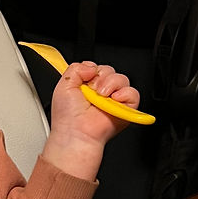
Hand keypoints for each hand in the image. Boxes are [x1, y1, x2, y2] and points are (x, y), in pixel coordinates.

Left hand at [43, 62, 140, 180]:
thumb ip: (76, 68)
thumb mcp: (64, 85)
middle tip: (93, 89)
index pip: (97, 67)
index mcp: (88, 86)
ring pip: (122, 79)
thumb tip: (92, 66)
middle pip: (110, 71)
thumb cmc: (67, 117)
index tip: (85, 78)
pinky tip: (113, 99)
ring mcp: (114, 100)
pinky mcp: (126, 109)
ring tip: (101, 95)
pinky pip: (133, 93)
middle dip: (101, 76)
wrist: (76, 133)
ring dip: (111, 84)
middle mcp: (102, 92)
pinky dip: (124, 94)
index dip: (92, 70)